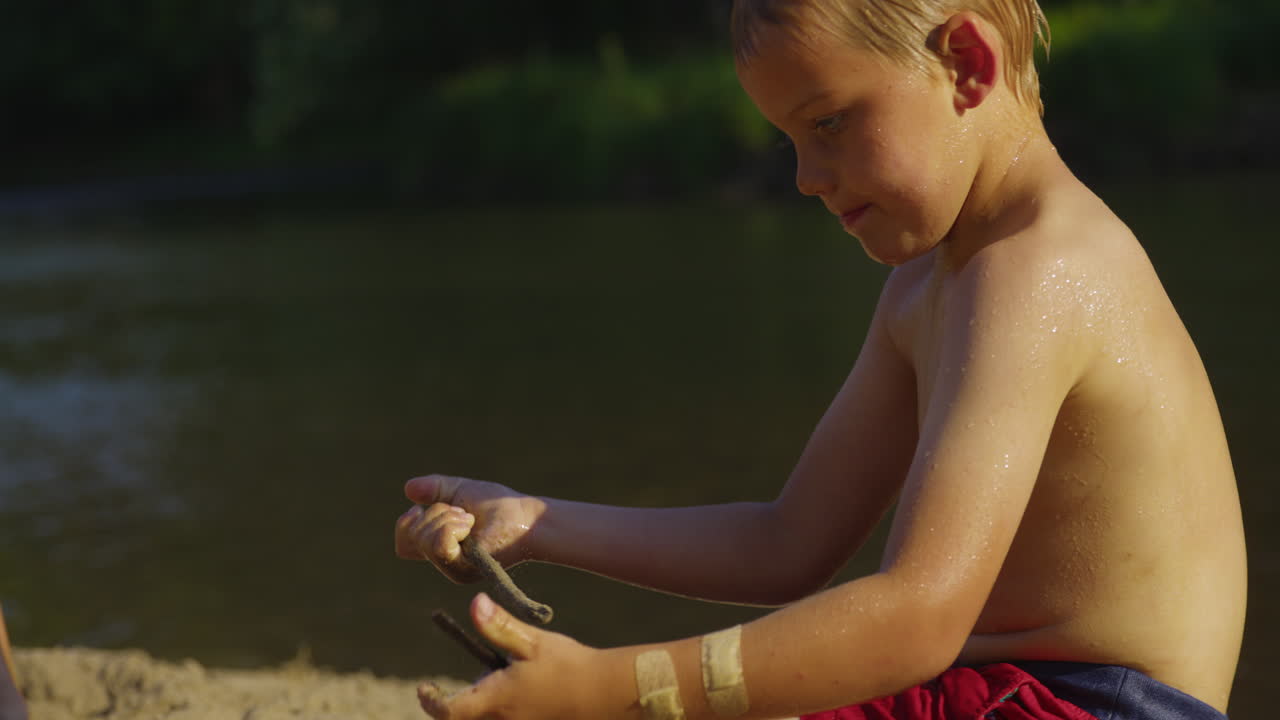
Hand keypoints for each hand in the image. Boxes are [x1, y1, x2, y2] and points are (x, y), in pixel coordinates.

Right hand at [395, 474, 543, 582]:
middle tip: (463, 513)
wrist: (526, 516)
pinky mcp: (465, 569)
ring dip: (445, 519)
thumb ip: (434, 488)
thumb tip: (407, 489)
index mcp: (440, 546)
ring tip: (469, 519)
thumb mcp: (461, 491)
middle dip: (434, 514)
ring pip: (424, 541)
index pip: (404, 545)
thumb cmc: (498, 506)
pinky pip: (440, 546)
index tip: (421, 508)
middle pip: (412, 538)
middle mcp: (444, 561)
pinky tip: (469, 524)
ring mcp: (453, 569)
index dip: (406, 525)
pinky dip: (450, 527)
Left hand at [418, 594, 605, 719]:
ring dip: (480, 706)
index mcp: (495, 700)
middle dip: (455, 704)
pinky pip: (503, 719)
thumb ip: (500, 627)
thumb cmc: (568, 666)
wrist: (605, 693)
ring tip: (499, 681)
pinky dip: (500, 708)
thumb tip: (475, 604)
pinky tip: (521, 692)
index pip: (447, 711)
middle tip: (459, 685)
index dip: (430, 700)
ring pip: (483, 719)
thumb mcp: (532, 642)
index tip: (424, 686)